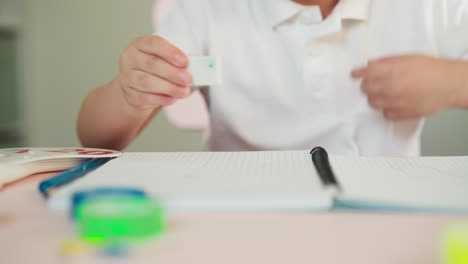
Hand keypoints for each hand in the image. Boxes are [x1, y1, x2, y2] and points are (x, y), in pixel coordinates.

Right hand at [117, 35, 191, 110]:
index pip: (153, 43)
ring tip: (184, 91)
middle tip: (188, 79)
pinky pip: (145, 97)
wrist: (137, 88)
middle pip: (151, 64)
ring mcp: (127, 77)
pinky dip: (161, 99)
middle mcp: (130, 59)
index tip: (184, 61)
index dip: (169, 51)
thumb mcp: (163, 60)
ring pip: (146, 82)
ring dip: (169, 87)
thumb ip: (175, 61)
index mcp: (140, 45)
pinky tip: (172, 99)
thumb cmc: (155, 70)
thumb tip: (193, 68)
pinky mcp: (129, 94)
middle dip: (172, 72)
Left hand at [351, 55, 467, 120]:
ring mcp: (395, 102)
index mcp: (391, 71)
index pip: (364, 73)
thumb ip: (386, 62)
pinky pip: (385, 114)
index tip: (354, 74)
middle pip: (365, 89)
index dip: (357, 73)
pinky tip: (393, 102)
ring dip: (374, 97)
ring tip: (383, 93)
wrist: (449, 84)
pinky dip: (386, 109)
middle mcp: (391, 87)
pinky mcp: (402, 114)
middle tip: (372, 83)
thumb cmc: (432, 69)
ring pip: (372, 103)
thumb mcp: (407, 58)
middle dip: (366, 85)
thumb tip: (370, 65)